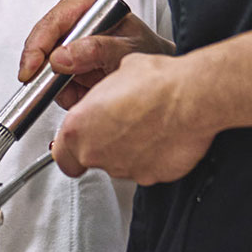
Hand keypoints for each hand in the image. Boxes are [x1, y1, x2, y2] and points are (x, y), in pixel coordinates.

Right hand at [19, 0, 174, 109]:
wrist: (155, 70)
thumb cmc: (148, 51)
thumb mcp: (129, 50)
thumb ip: (98, 50)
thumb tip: (60, 57)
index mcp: (88, 1)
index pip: (53, 21)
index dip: (38, 46)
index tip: (32, 69)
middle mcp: (73, 15)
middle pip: (42, 40)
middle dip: (44, 69)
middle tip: (46, 88)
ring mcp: (67, 37)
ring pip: (43, 61)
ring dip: (57, 83)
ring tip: (82, 92)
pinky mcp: (64, 56)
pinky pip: (50, 75)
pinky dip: (62, 90)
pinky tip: (81, 91)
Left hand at [52, 51, 214, 183]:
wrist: (190, 97)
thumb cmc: (155, 83)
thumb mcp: (113, 76)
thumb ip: (98, 98)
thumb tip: (105, 96)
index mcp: (78, 128)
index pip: (61, 154)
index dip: (71, 148)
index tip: (79, 141)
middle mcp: (96, 152)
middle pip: (90, 159)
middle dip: (101, 146)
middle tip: (118, 126)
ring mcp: (123, 167)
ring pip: (117, 165)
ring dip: (125, 151)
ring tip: (143, 127)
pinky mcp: (151, 175)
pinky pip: (145, 169)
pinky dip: (150, 158)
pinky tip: (159, 137)